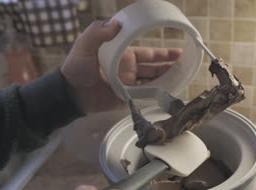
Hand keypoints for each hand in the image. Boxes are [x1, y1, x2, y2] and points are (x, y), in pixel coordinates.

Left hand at [61, 20, 182, 112]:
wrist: (69, 93)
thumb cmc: (76, 67)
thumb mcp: (85, 45)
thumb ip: (98, 33)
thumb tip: (117, 24)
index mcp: (123, 56)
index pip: (148, 54)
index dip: (163, 54)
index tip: (177, 51)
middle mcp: (129, 70)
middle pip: (154, 69)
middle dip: (170, 67)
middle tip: (186, 65)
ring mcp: (128, 85)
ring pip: (152, 83)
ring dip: (165, 81)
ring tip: (181, 80)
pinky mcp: (126, 99)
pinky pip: (143, 97)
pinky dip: (155, 96)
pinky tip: (167, 95)